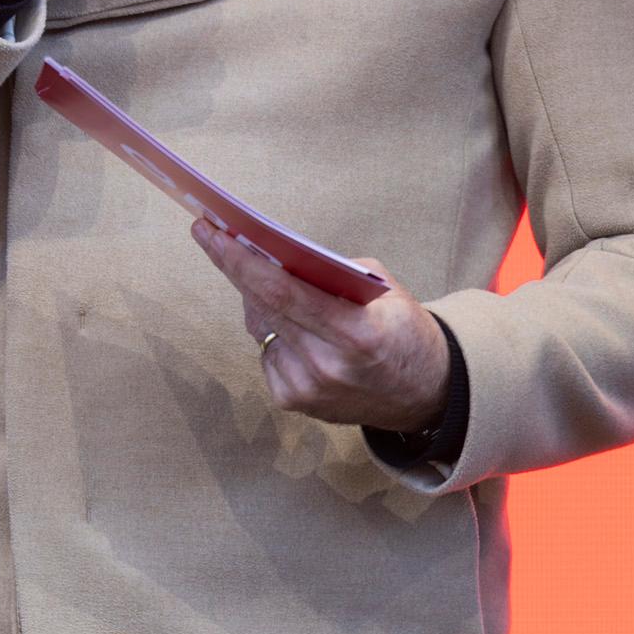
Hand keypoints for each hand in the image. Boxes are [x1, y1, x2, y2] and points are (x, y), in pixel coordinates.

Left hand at [191, 223, 452, 433]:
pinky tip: (291, 322)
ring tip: (257, 271)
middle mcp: (325, 367)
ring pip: (260, 328)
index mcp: (356, 334)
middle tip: (209, 234)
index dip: (243, 262)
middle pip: (263, 307)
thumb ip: (333, 273)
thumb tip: (274, 256)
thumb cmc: (404, 332)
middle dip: (233, 266)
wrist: (424, 395)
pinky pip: (266, 350)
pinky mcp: (293, 401)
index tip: (214, 233)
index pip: (284, 293)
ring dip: (256, 298)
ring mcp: (306, 389)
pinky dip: (272, 329)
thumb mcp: (385, 291)